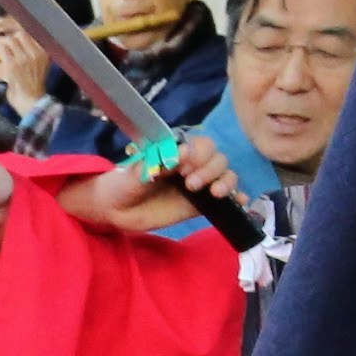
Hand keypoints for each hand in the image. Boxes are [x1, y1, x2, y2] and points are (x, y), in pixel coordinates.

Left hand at [0, 19, 50, 115]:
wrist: (30, 102)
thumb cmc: (32, 87)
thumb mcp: (39, 66)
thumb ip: (31, 53)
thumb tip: (17, 41)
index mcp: (44, 52)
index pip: (31, 32)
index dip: (18, 34)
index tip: (13, 39)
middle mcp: (36, 53)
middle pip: (20, 34)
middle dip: (9, 39)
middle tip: (4, 47)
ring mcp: (25, 58)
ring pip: (10, 40)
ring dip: (1, 45)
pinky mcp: (13, 65)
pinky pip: (1, 49)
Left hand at [52, 127, 245, 238]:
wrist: (115, 210)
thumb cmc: (123, 184)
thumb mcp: (134, 172)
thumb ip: (156, 163)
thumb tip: (181, 153)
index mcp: (178, 151)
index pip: (202, 145)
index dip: (199, 154)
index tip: (183, 166)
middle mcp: (192, 164)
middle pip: (218, 159)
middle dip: (209, 169)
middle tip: (189, 184)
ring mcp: (199, 184)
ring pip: (225, 175)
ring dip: (226, 181)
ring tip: (213, 193)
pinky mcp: (200, 204)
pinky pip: (225, 199)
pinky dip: (236, 198)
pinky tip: (240, 202)